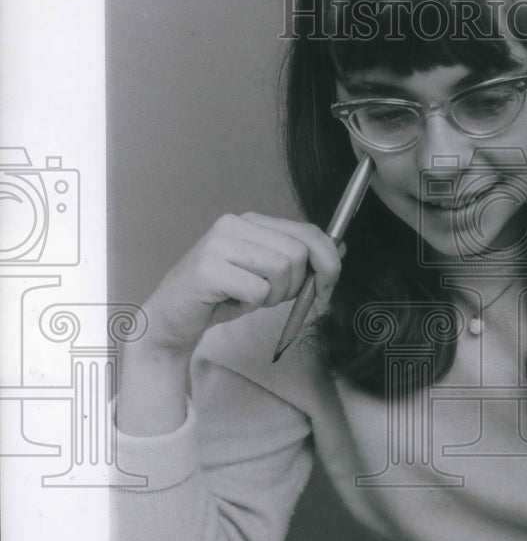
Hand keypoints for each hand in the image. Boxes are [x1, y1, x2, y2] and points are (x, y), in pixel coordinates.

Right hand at [140, 212, 341, 353]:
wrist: (172, 319)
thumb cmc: (221, 297)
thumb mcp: (267, 276)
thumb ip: (298, 260)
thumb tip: (341, 249)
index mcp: (250, 221)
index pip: (307, 231)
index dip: (328, 260)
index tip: (327, 285)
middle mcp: (234, 224)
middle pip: (298, 253)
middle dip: (295, 285)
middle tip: (271, 297)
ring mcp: (218, 244)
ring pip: (281, 270)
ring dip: (272, 296)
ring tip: (248, 298)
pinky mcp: (208, 269)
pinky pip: (258, 291)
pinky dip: (251, 305)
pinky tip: (231, 303)